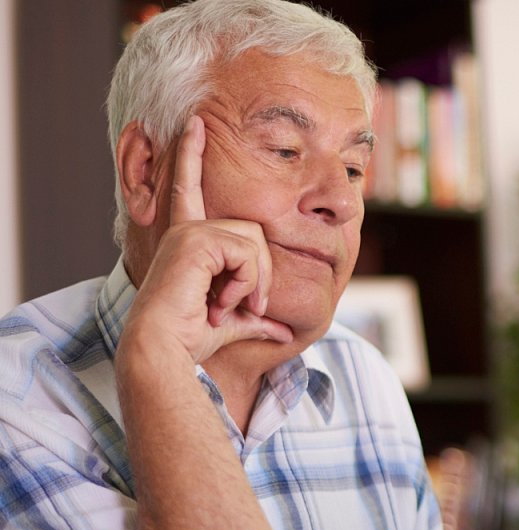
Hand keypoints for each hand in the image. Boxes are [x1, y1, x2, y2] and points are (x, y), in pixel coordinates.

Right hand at [124, 115, 291, 363]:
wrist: (164, 348)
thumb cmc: (190, 338)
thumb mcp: (233, 322)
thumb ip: (257, 318)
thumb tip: (284, 331)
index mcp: (190, 239)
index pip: (191, 189)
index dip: (190, 154)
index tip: (194, 122)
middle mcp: (187, 228)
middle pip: (255, 232)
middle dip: (261, 274)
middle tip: (250, 307)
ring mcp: (190, 231)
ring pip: (255, 244)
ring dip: (254, 283)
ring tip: (230, 306)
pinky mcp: (195, 240)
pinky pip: (247, 253)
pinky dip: (246, 282)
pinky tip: (223, 300)